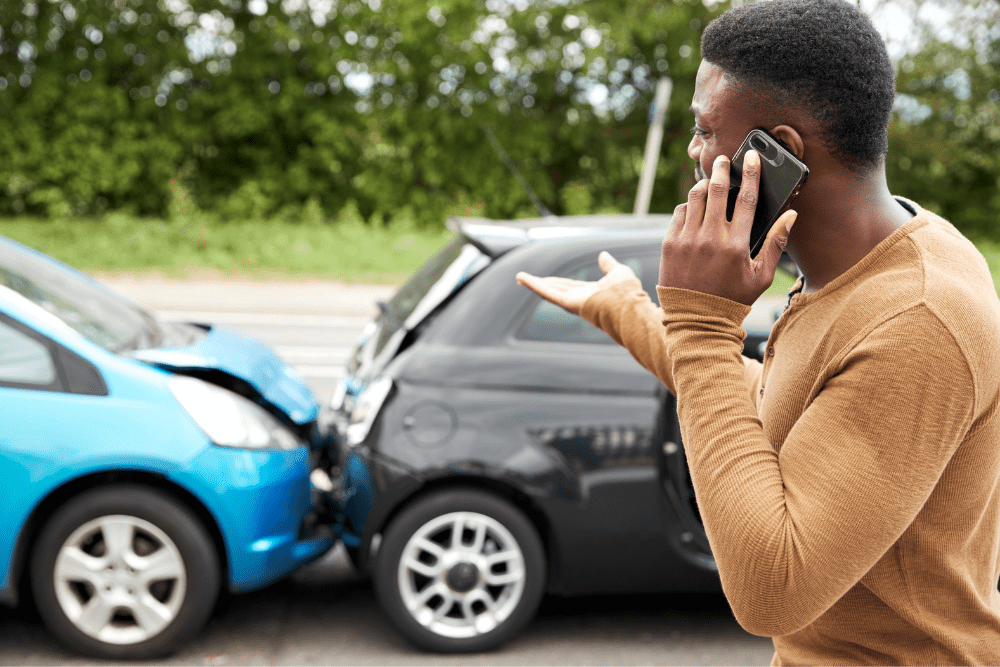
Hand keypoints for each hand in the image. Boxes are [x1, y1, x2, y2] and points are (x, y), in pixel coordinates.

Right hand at [515, 251, 639, 314]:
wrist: (628, 305)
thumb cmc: (627, 292)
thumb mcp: (618, 272)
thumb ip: (609, 265)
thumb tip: (603, 255)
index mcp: (590, 293)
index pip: (570, 286)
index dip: (557, 282)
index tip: (546, 279)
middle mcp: (579, 299)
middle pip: (555, 289)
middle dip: (541, 284)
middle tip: (525, 280)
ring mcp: (572, 302)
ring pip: (549, 291)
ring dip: (533, 284)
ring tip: (519, 278)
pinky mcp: (567, 303)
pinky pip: (547, 293)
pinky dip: (534, 285)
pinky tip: (523, 279)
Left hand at [659, 150, 795, 305]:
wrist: (696, 319)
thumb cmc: (733, 299)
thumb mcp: (761, 276)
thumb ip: (776, 243)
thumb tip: (791, 215)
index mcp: (736, 244)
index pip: (747, 199)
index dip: (750, 174)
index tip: (751, 157)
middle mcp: (710, 238)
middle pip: (717, 190)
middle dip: (721, 169)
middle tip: (723, 160)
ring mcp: (687, 240)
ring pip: (695, 198)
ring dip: (703, 184)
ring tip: (709, 180)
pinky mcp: (669, 244)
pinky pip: (679, 213)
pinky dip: (688, 205)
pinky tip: (694, 206)